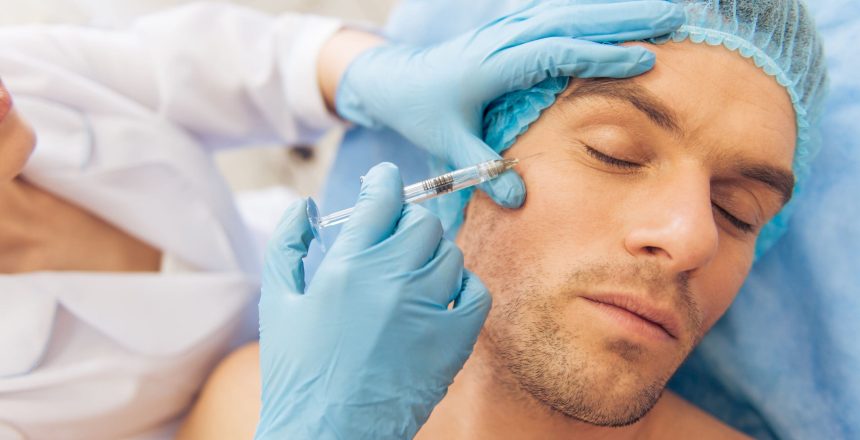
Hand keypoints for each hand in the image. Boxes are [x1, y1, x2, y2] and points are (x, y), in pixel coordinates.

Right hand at [255, 163, 491, 439]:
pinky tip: (439, 296)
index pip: (381, 198)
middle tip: (392, 239)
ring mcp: (427, 309)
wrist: (330, 435)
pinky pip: (475, 291)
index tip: (385, 181)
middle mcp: (392, 279)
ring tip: (410, 275)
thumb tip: (307, 205)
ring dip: (431, 255)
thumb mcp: (278, 302)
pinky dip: (462, 286)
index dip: (385, 181)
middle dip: (406, 222)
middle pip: (421, 222)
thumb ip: (288, 245)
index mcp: (348, 265)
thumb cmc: (298, 372)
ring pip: (448, 252)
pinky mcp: (453, 340)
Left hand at [335, 1, 684, 208]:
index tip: (645, 59)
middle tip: (676, 16)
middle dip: (626, 16)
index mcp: (493, 66)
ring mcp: (508, 28)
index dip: (602, 55)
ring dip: (616, 9)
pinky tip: (620, 15)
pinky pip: (557, 13)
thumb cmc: (423, 111)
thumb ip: (484, 170)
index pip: (557, 53)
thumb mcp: (449, 145)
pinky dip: (592, 12)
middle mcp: (505, 38)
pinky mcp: (510, 28)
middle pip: (572, 19)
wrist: (395, 78)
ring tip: (664, 11)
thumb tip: (520, 199)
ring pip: (569, 10)